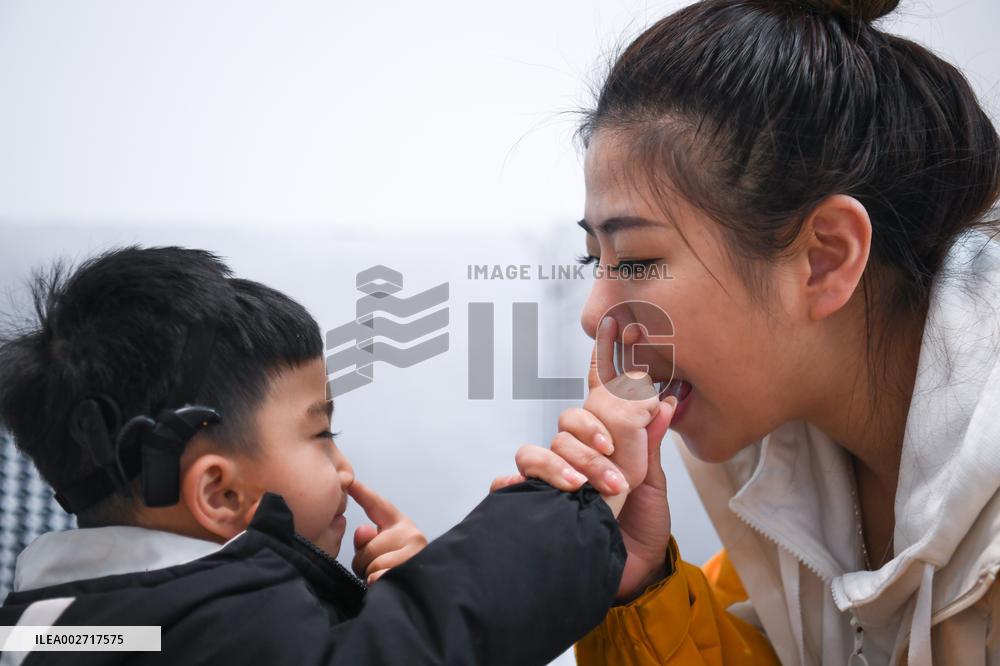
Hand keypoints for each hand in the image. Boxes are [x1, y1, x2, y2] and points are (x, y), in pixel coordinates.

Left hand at [349, 480, 427, 584]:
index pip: (378, 505)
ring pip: (373, 564)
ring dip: (371, 576)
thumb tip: (362, 530)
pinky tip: (387, 584)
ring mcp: (415, 550)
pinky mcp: (414, 567)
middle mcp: (412, 533)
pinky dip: (376, 584)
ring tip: (383, 578)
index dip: (362, 492)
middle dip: (363, 563)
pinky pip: (380, 577)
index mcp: (401, 525)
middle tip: (374, 570)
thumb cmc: (398, 569)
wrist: (426, 591)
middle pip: (369, 546)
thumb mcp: (381, 552)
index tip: (349, 480)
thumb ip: (368, 541)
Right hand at [492, 317, 676, 599]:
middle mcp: (575, 455)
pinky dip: (515, 484)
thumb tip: (664, 402)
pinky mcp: (534, 504)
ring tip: (590, 490)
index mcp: (605, 443)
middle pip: (566, 423)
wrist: (631, 576)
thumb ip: (649, 444)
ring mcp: (552, 479)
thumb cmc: (641, 529)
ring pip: (539, 450)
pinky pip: (510, 485)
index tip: (612, 330)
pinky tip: (525, 490)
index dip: (601, 365)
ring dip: (566, 466)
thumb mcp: (654, 485)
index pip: (596, 398)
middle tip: (617, 470)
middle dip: (591, 442)